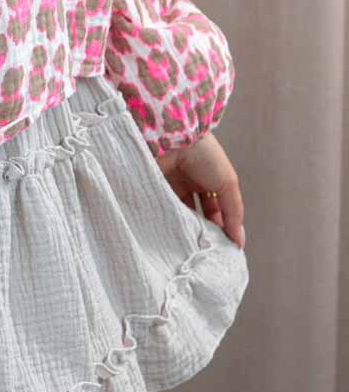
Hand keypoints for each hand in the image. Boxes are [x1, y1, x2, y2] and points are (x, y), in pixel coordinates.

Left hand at [156, 132, 244, 249]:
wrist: (171, 138)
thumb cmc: (204, 155)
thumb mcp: (227, 183)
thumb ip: (233, 212)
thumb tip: (239, 241)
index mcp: (208, 179)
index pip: (216, 209)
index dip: (220, 227)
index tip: (223, 249)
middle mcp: (187, 183)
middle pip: (195, 215)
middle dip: (201, 232)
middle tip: (204, 252)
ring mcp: (168, 187)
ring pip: (177, 216)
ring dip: (183, 230)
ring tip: (188, 249)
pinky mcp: (151, 190)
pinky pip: (159, 211)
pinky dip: (166, 223)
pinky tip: (171, 238)